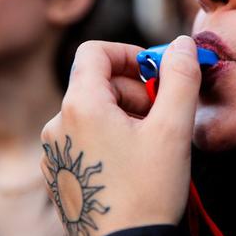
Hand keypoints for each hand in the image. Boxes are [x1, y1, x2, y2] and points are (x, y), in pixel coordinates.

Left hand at [40, 36, 200, 235]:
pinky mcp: (57, 171)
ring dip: (123, 115)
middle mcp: (57, 124)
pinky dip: (108, 136)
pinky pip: (82, 136)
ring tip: (148, 143)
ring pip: (92, 111)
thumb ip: (180, 78)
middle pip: (97, 82)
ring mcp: (54, 150)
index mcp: (80, 106)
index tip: (155, 73)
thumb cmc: (147, 191)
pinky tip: (129, 161)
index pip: (96, 52)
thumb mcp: (173, 129)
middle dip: (133, 90)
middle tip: (161, 115)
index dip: (129, 54)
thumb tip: (182, 44)